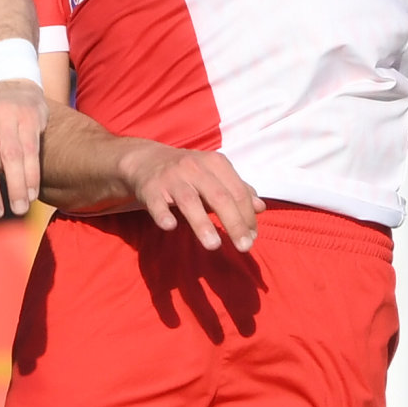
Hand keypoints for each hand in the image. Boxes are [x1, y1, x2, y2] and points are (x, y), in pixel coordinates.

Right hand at [118, 140, 260, 251]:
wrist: (147, 160)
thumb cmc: (189, 172)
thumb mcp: (215, 175)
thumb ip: (237, 190)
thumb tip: (260, 208)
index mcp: (215, 163)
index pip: (237, 192)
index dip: (248, 216)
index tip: (253, 237)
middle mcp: (194, 168)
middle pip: (219, 197)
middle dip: (234, 223)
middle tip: (244, 246)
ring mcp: (171, 178)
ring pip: (190, 201)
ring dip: (202, 224)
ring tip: (214, 245)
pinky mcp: (150, 189)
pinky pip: (157, 204)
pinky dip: (163, 215)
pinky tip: (170, 226)